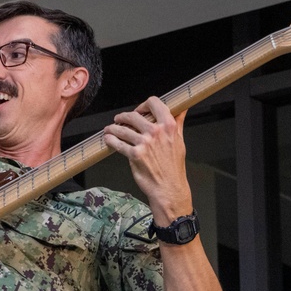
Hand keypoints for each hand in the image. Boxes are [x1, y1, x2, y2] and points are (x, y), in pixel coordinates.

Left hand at [103, 96, 192, 222]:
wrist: (168, 188)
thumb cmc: (174, 167)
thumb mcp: (180, 141)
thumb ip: (177, 122)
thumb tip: (181, 109)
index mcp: (169, 125)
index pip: (154, 103)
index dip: (143, 105)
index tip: (139, 110)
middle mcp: (156, 132)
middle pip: (133, 115)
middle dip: (122, 117)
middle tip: (119, 120)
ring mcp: (145, 143)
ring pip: (122, 129)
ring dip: (113, 128)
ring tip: (110, 130)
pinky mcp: (135, 155)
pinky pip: (118, 144)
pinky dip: (111, 141)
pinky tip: (108, 140)